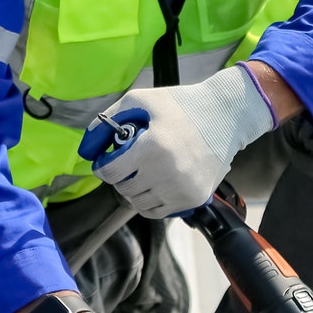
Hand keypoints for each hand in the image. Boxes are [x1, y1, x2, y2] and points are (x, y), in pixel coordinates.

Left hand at [84, 64, 276, 218]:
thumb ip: (107, 122)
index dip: (103, 165)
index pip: (110, 172)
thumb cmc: (181, 105)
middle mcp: (166, 174)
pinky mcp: (194, 199)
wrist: (225, 116)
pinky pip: (159, 212)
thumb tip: (87, 148)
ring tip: (144, 171)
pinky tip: (157, 182)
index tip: (108, 160)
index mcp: (151, 148)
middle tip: (130, 162)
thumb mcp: (141, 101)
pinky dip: (152, 200)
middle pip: (124, 189)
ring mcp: (182, 190)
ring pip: (139, 204)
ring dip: (135, 190)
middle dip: (121, 176)